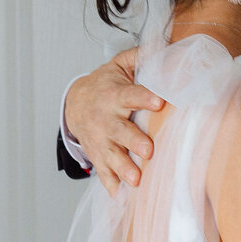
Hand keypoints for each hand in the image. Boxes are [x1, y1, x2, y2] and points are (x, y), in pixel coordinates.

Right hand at [65, 47, 164, 195]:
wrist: (74, 103)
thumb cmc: (106, 83)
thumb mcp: (119, 65)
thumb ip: (139, 56)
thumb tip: (166, 44)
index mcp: (114, 95)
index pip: (131, 95)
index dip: (144, 98)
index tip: (160, 102)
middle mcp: (106, 119)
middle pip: (120, 131)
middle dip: (133, 141)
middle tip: (148, 150)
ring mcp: (99, 139)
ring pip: (111, 155)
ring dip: (123, 168)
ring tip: (136, 179)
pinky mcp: (96, 154)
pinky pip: (102, 171)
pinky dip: (109, 185)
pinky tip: (120, 197)